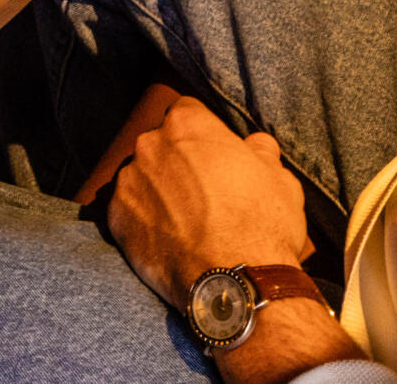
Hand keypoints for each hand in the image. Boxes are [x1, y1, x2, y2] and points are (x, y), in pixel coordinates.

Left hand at [106, 96, 311, 308]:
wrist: (234, 283)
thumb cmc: (262, 225)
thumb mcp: (280, 180)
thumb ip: (262, 152)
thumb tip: (257, 143)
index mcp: (187, 125)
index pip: (188, 112)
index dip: (203, 135)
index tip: (214, 156)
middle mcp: (150, 144)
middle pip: (161, 144)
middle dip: (177, 160)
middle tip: (201, 191)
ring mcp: (129, 181)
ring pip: (142, 176)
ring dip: (158, 190)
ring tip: (184, 220)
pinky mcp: (115, 217)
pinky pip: (129, 210)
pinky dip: (143, 220)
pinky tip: (168, 239)